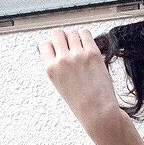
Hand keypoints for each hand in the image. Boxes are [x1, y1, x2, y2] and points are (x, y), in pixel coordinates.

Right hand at [36, 25, 121, 140]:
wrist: (98, 112)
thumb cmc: (81, 102)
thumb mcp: (60, 84)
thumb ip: (56, 65)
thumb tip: (55, 48)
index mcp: (51, 69)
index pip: (45, 45)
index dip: (53, 47)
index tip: (59, 51)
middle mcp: (62, 60)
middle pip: (57, 33)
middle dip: (63, 39)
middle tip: (71, 49)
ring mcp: (77, 55)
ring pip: (72, 33)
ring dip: (76, 39)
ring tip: (82, 51)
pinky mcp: (92, 53)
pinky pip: (86, 33)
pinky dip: (86, 38)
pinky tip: (89, 48)